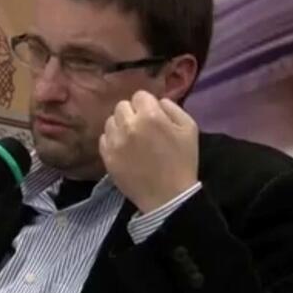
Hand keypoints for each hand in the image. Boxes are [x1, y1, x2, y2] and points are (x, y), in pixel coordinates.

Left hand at [99, 90, 198, 213]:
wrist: (167, 196)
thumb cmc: (182, 161)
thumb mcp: (189, 128)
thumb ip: (173, 108)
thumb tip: (158, 101)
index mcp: (150, 116)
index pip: (140, 96)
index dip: (148, 105)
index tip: (153, 116)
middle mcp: (128, 125)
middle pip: (122, 106)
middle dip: (132, 113)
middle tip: (142, 127)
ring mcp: (115, 141)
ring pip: (110, 121)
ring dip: (120, 126)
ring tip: (132, 139)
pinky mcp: (106, 156)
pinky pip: (104, 138)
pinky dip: (112, 140)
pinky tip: (124, 150)